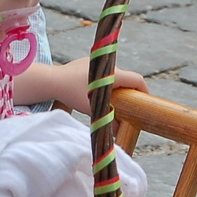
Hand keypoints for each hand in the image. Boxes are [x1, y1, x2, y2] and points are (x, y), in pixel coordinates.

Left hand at [21, 58, 147, 113]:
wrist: (52, 80)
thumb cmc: (72, 94)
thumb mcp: (93, 110)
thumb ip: (108, 121)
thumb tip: (118, 132)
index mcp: (114, 74)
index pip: (138, 80)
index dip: (144, 92)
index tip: (144, 103)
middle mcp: (108, 66)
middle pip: (126, 80)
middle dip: (127, 94)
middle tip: (126, 109)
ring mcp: (98, 63)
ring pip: (114, 77)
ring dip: (115, 89)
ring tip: (108, 103)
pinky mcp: (88, 63)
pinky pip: (103, 75)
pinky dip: (104, 84)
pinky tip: (95, 94)